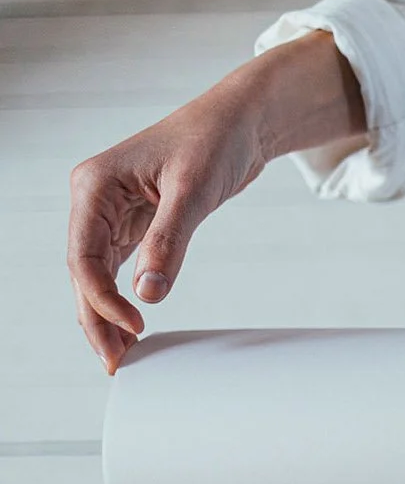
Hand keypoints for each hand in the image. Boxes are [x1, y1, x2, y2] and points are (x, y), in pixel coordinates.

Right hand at [67, 83, 268, 374]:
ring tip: (123, 355)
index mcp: (95, 185)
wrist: (241, 122)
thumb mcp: (194, 190)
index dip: (102, 297)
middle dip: (97, 318)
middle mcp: (95, 200)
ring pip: (98, 274)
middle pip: (83, 271)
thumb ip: (169, 240)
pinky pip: (120, 267)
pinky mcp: (136, 222)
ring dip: (106, 314)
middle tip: (117, 362)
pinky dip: (125, 296)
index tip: (134, 325)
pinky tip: (132, 325)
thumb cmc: (216, 139)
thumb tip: (148, 293)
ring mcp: (111, 212)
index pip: (83, 255)